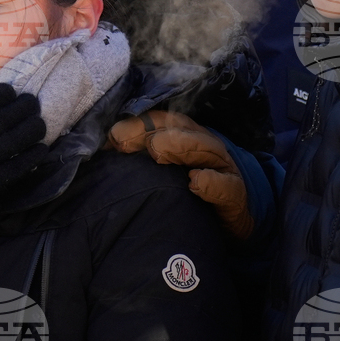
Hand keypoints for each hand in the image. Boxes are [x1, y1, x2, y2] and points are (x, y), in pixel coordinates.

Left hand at [107, 110, 253, 239]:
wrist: (230, 219)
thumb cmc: (188, 192)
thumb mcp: (162, 171)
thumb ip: (136, 158)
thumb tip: (103, 150)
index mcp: (184, 136)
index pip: (160, 121)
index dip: (137, 124)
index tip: (112, 137)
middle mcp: (204, 145)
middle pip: (179, 127)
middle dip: (150, 130)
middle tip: (125, 142)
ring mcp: (222, 167)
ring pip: (205, 148)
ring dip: (180, 146)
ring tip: (157, 151)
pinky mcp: (236, 195)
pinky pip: (228, 186)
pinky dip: (213, 182)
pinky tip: (196, 182)